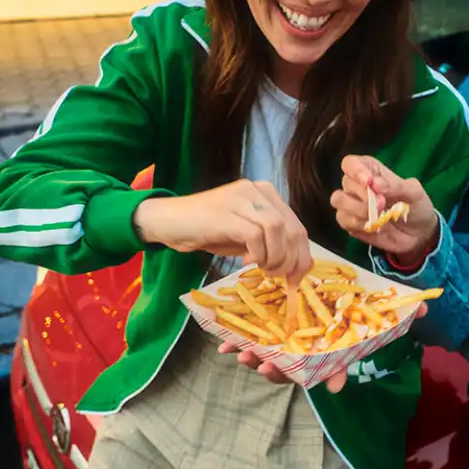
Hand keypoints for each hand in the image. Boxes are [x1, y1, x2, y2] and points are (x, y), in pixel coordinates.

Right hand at [133, 180, 311, 284]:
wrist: (167, 221)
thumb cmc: (207, 229)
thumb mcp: (245, 236)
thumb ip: (270, 243)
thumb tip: (297, 265)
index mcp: (265, 193)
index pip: (296, 225)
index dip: (302, 255)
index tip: (297, 277)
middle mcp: (256, 191)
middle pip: (292, 228)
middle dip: (292, 260)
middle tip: (282, 278)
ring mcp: (241, 198)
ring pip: (278, 230)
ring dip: (276, 257)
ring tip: (264, 269)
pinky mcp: (226, 212)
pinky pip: (255, 235)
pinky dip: (257, 253)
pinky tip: (247, 261)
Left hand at [223, 300, 430, 391]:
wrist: (328, 290)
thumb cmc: (351, 306)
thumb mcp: (372, 308)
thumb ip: (396, 310)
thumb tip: (427, 308)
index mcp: (328, 351)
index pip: (325, 369)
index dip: (320, 375)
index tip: (315, 382)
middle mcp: (307, 352)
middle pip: (289, 369)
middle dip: (276, 370)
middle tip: (264, 365)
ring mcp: (284, 344)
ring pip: (267, 359)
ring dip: (253, 358)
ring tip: (241, 353)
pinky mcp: (265, 331)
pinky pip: (248, 342)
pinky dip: (235, 343)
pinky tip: (223, 341)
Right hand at [330, 156, 438, 263]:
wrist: (419, 234)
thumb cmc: (416, 207)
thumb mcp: (414, 193)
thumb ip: (396, 185)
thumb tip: (375, 183)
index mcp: (371, 171)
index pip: (351, 163)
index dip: (356, 170)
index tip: (367, 181)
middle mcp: (358, 186)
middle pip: (346, 183)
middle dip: (364, 195)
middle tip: (382, 203)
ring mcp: (352, 204)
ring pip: (339, 200)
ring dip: (358, 209)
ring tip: (378, 216)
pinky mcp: (351, 223)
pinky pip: (344, 220)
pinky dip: (359, 224)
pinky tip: (375, 227)